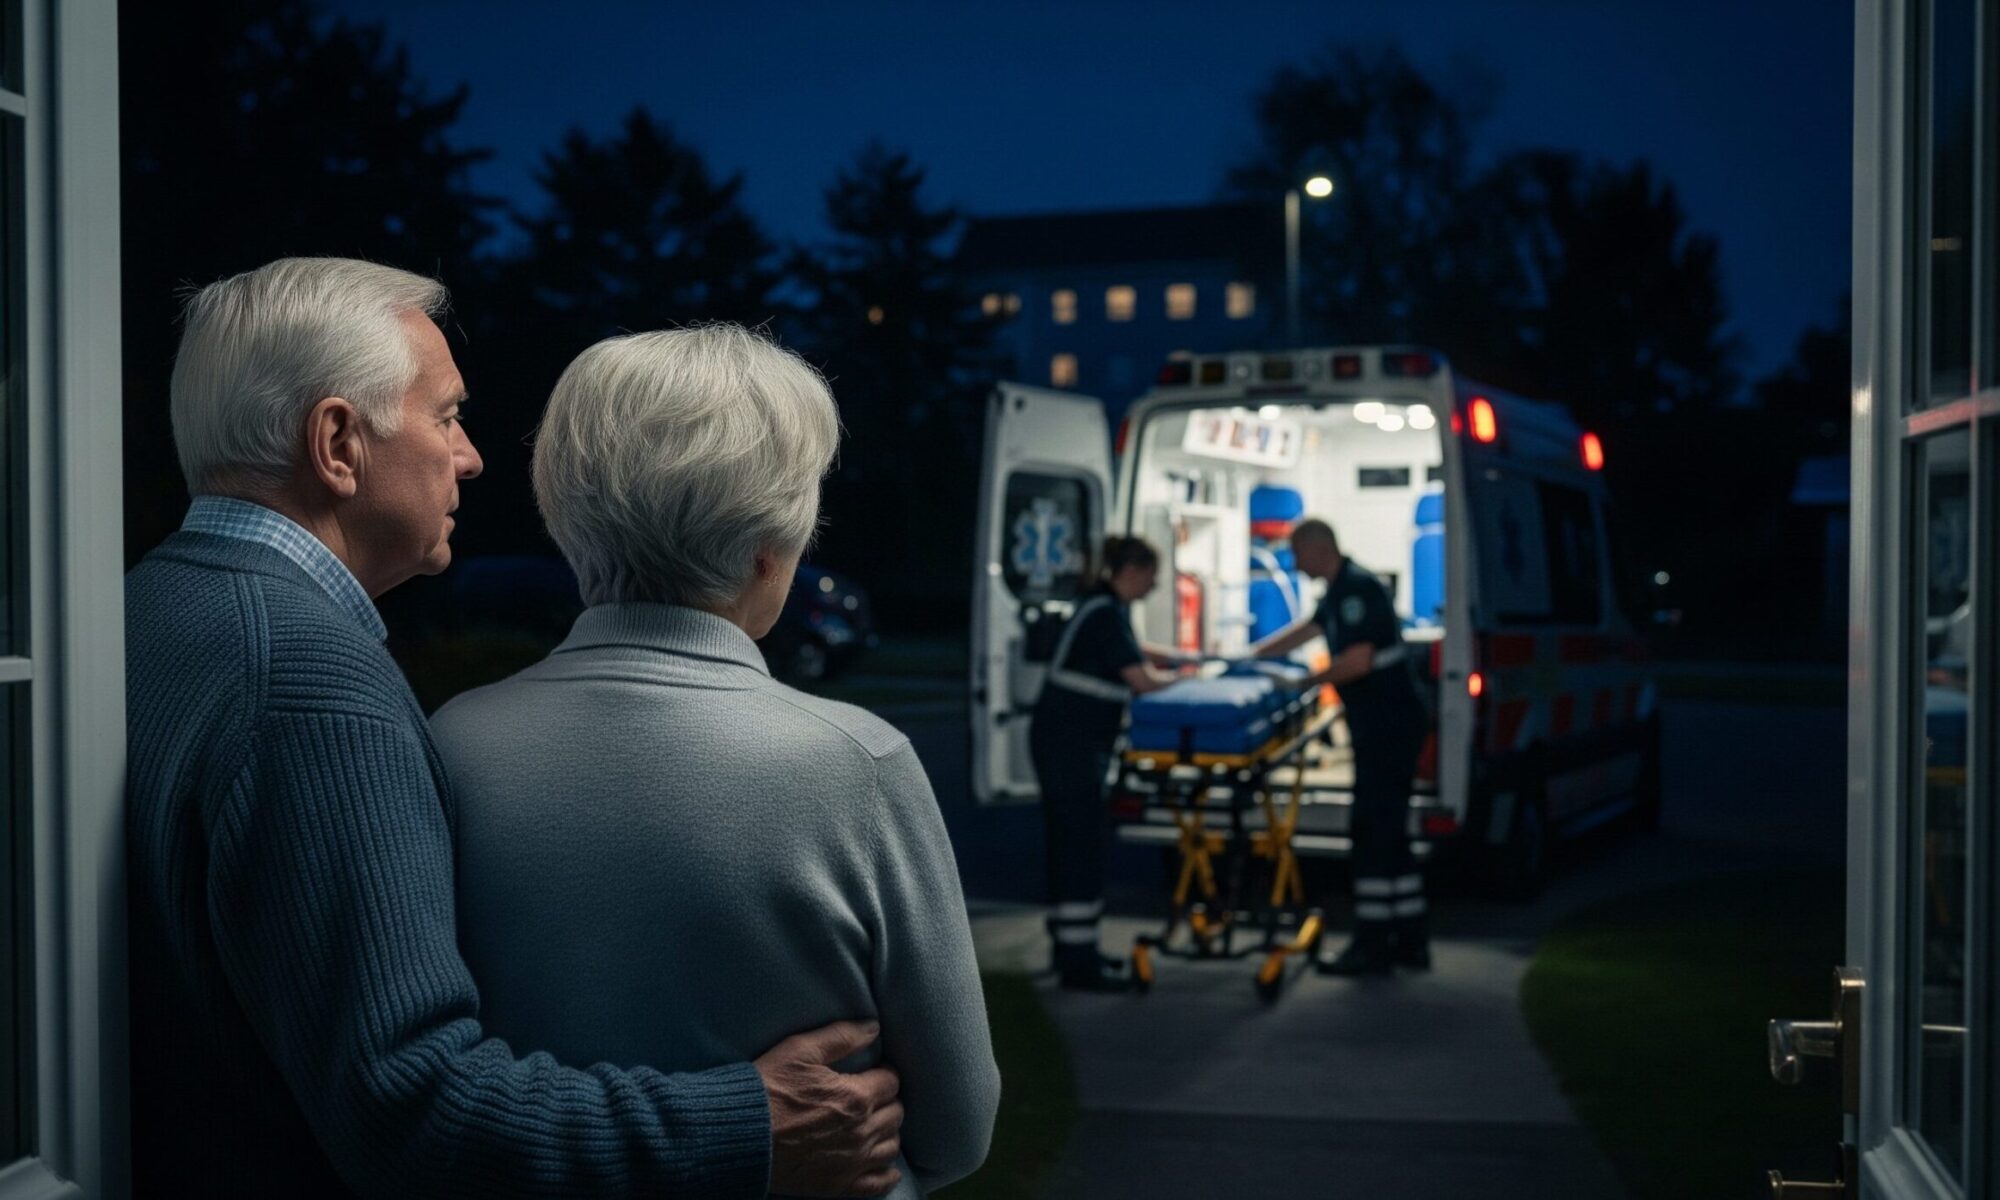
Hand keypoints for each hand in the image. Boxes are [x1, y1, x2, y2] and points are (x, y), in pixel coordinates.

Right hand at [756, 1020, 904, 1196]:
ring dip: (887, 1132)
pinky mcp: (839, 1186)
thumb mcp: (800, 1050)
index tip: (874, 1072)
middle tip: (872, 1096)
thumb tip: (873, 1027)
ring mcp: (852, 1163)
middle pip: (896, 1114)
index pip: (891, 1082)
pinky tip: (881, 1163)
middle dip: (887, 1101)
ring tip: (873, 1124)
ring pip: (892, 1146)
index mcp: (856, 1097)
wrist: (738, 1136)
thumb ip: (841, 1037)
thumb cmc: (767, 1089)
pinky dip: (887, 1173)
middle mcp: (861, 1132)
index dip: (884, 1073)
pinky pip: (879, 1183)